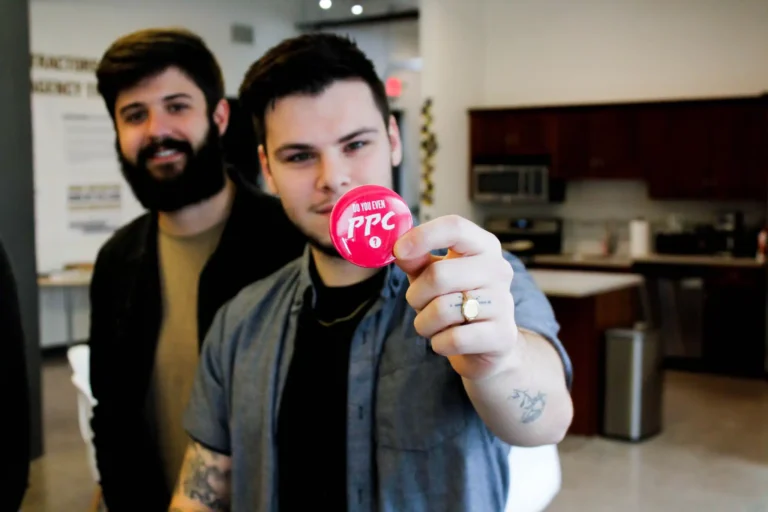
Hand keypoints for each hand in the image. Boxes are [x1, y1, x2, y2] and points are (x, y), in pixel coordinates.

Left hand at [393, 215, 519, 380]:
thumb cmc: (456, 300)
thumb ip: (416, 258)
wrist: (489, 343)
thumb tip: (398, 248)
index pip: (455, 227)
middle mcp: (498, 269)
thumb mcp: (434, 273)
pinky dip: (439, 343)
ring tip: (433, 324)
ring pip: (443, 310)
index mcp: (483, 246)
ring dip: (425, 323)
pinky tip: (446, 340)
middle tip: (418, 303)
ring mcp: (503, 302)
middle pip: (439, 275)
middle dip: (416, 295)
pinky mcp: (502, 335)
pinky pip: (454, 339)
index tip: (398, 250)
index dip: (422, 236)